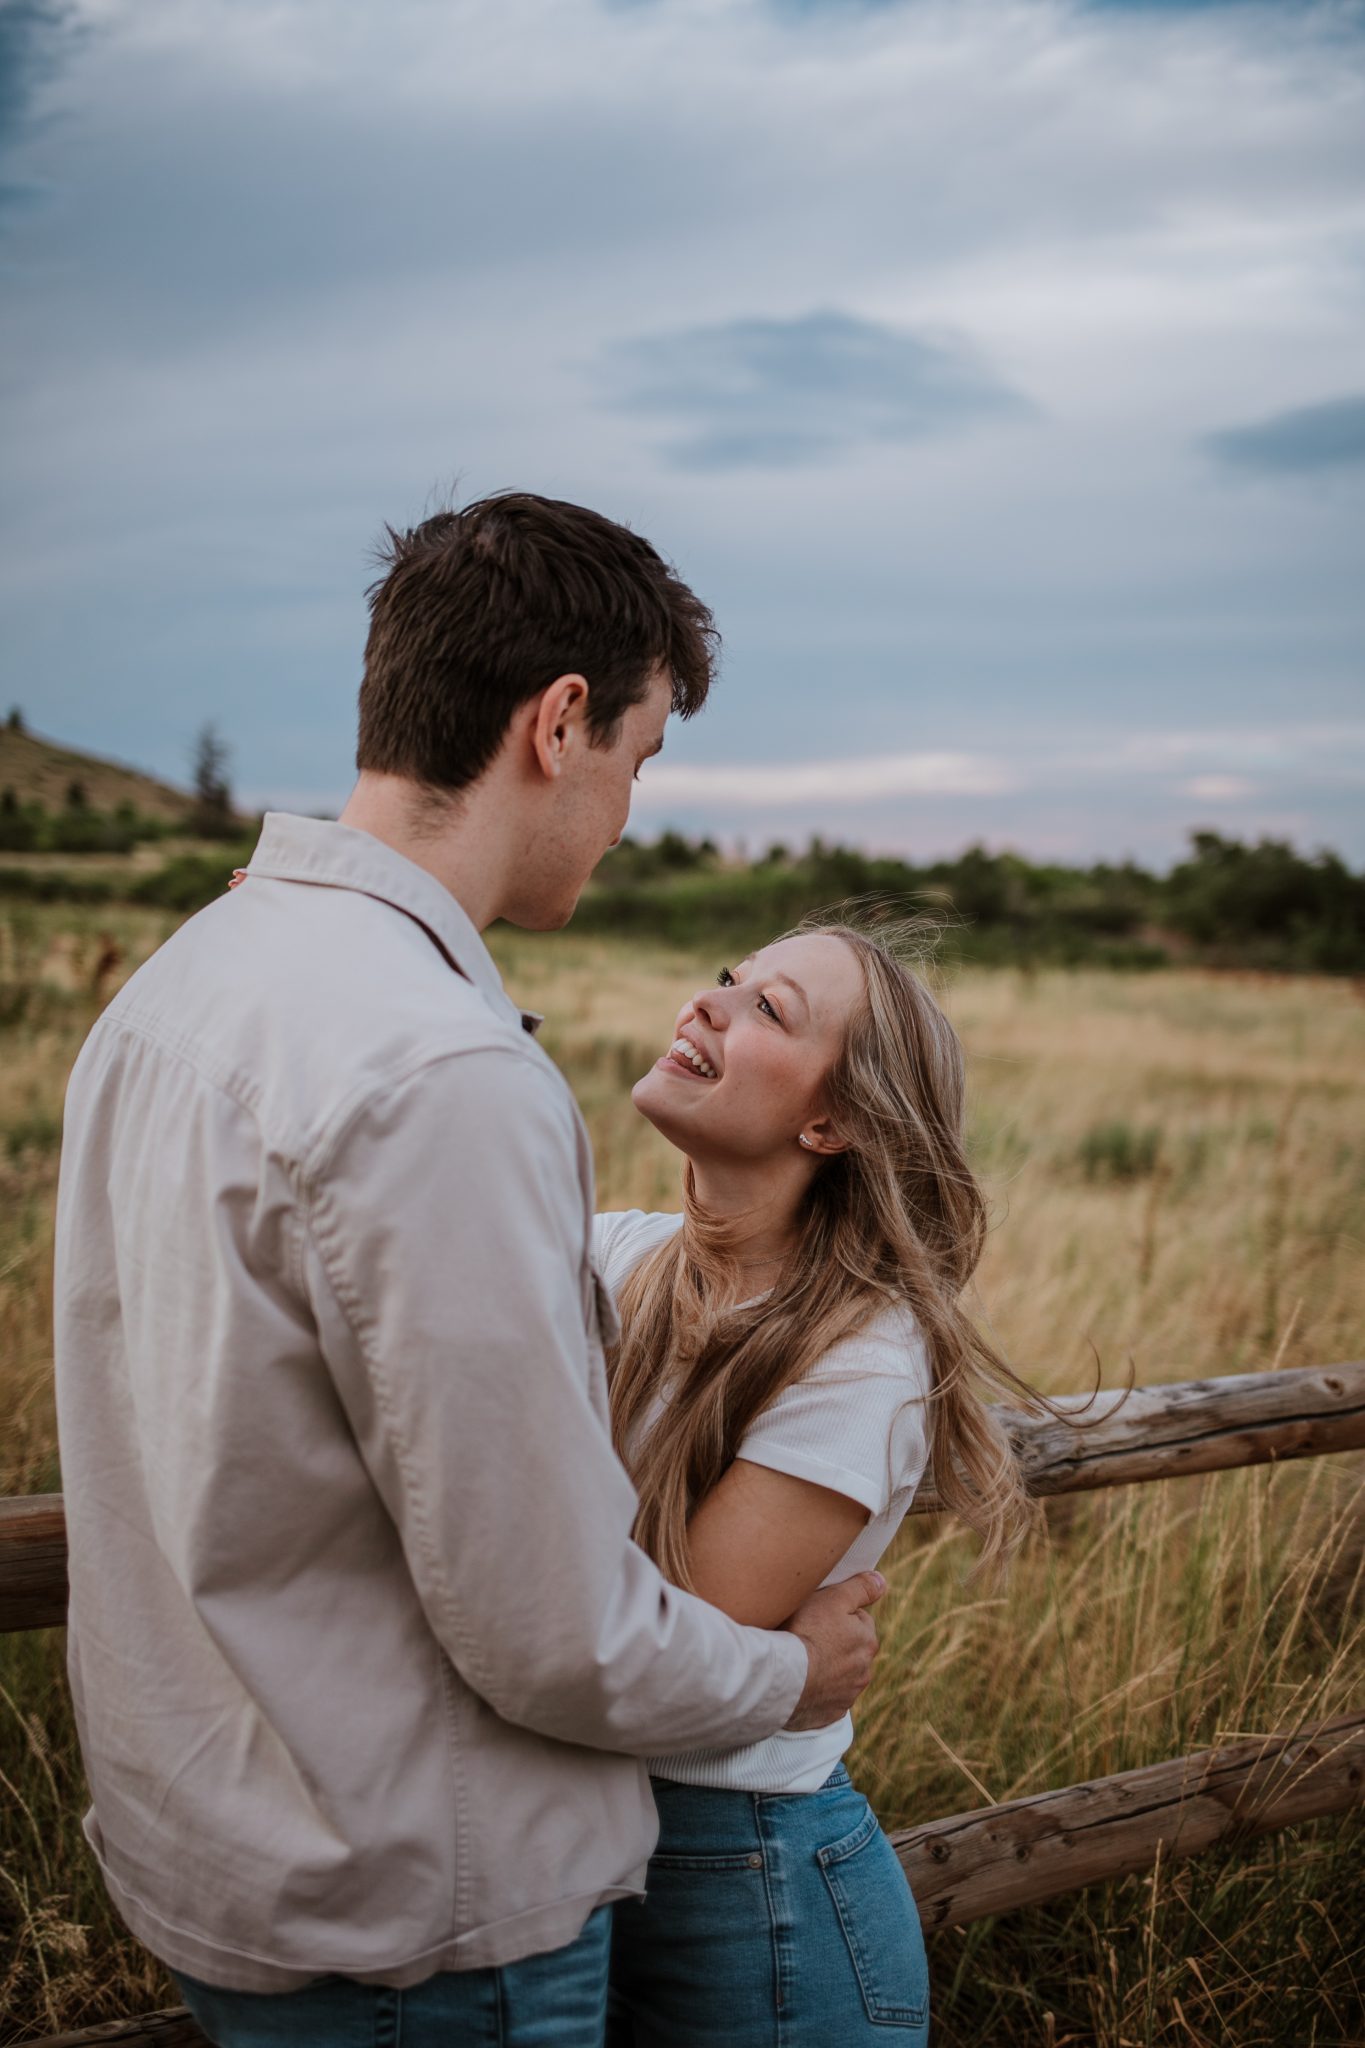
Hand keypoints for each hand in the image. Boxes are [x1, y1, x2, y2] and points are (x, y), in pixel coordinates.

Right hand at [783, 1570, 884, 1730]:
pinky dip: (816, 1691)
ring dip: (827, 1668)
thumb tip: (881, 1581)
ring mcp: (847, 1695)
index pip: (859, 1621)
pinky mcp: (829, 1714)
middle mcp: (864, 1671)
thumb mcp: (833, 1598)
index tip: (819, 1615)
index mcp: (867, 1641)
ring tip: (802, 1661)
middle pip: (851, 1650)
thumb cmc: (807, 1632)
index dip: (838, 1615)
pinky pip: (825, 1698)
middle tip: (809, 1636)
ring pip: (839, 1675)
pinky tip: (801, 1683)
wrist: (784, 1678)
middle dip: (835, 1643)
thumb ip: (860, 1588)